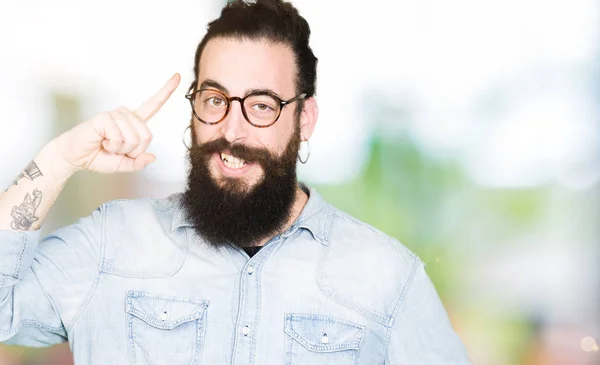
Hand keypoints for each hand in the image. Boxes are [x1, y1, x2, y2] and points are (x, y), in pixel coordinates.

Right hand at [53, 73, 180, 173]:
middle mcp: (126, 115)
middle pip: (147, 136)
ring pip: (134, 139)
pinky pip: (120, 138)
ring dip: (120, 150)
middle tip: (115, 150)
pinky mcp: (105, 117)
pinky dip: (112, 146)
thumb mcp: (124, 164)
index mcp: (133, 122)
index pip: (153, 105)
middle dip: (133, 151)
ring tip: (107, 145)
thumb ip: (138, 163)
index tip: (178, 76)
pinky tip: (101, 141)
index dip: (166, 92)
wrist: (75, 157)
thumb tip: (152, 157)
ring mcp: (115, 114)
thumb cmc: (98, 157)